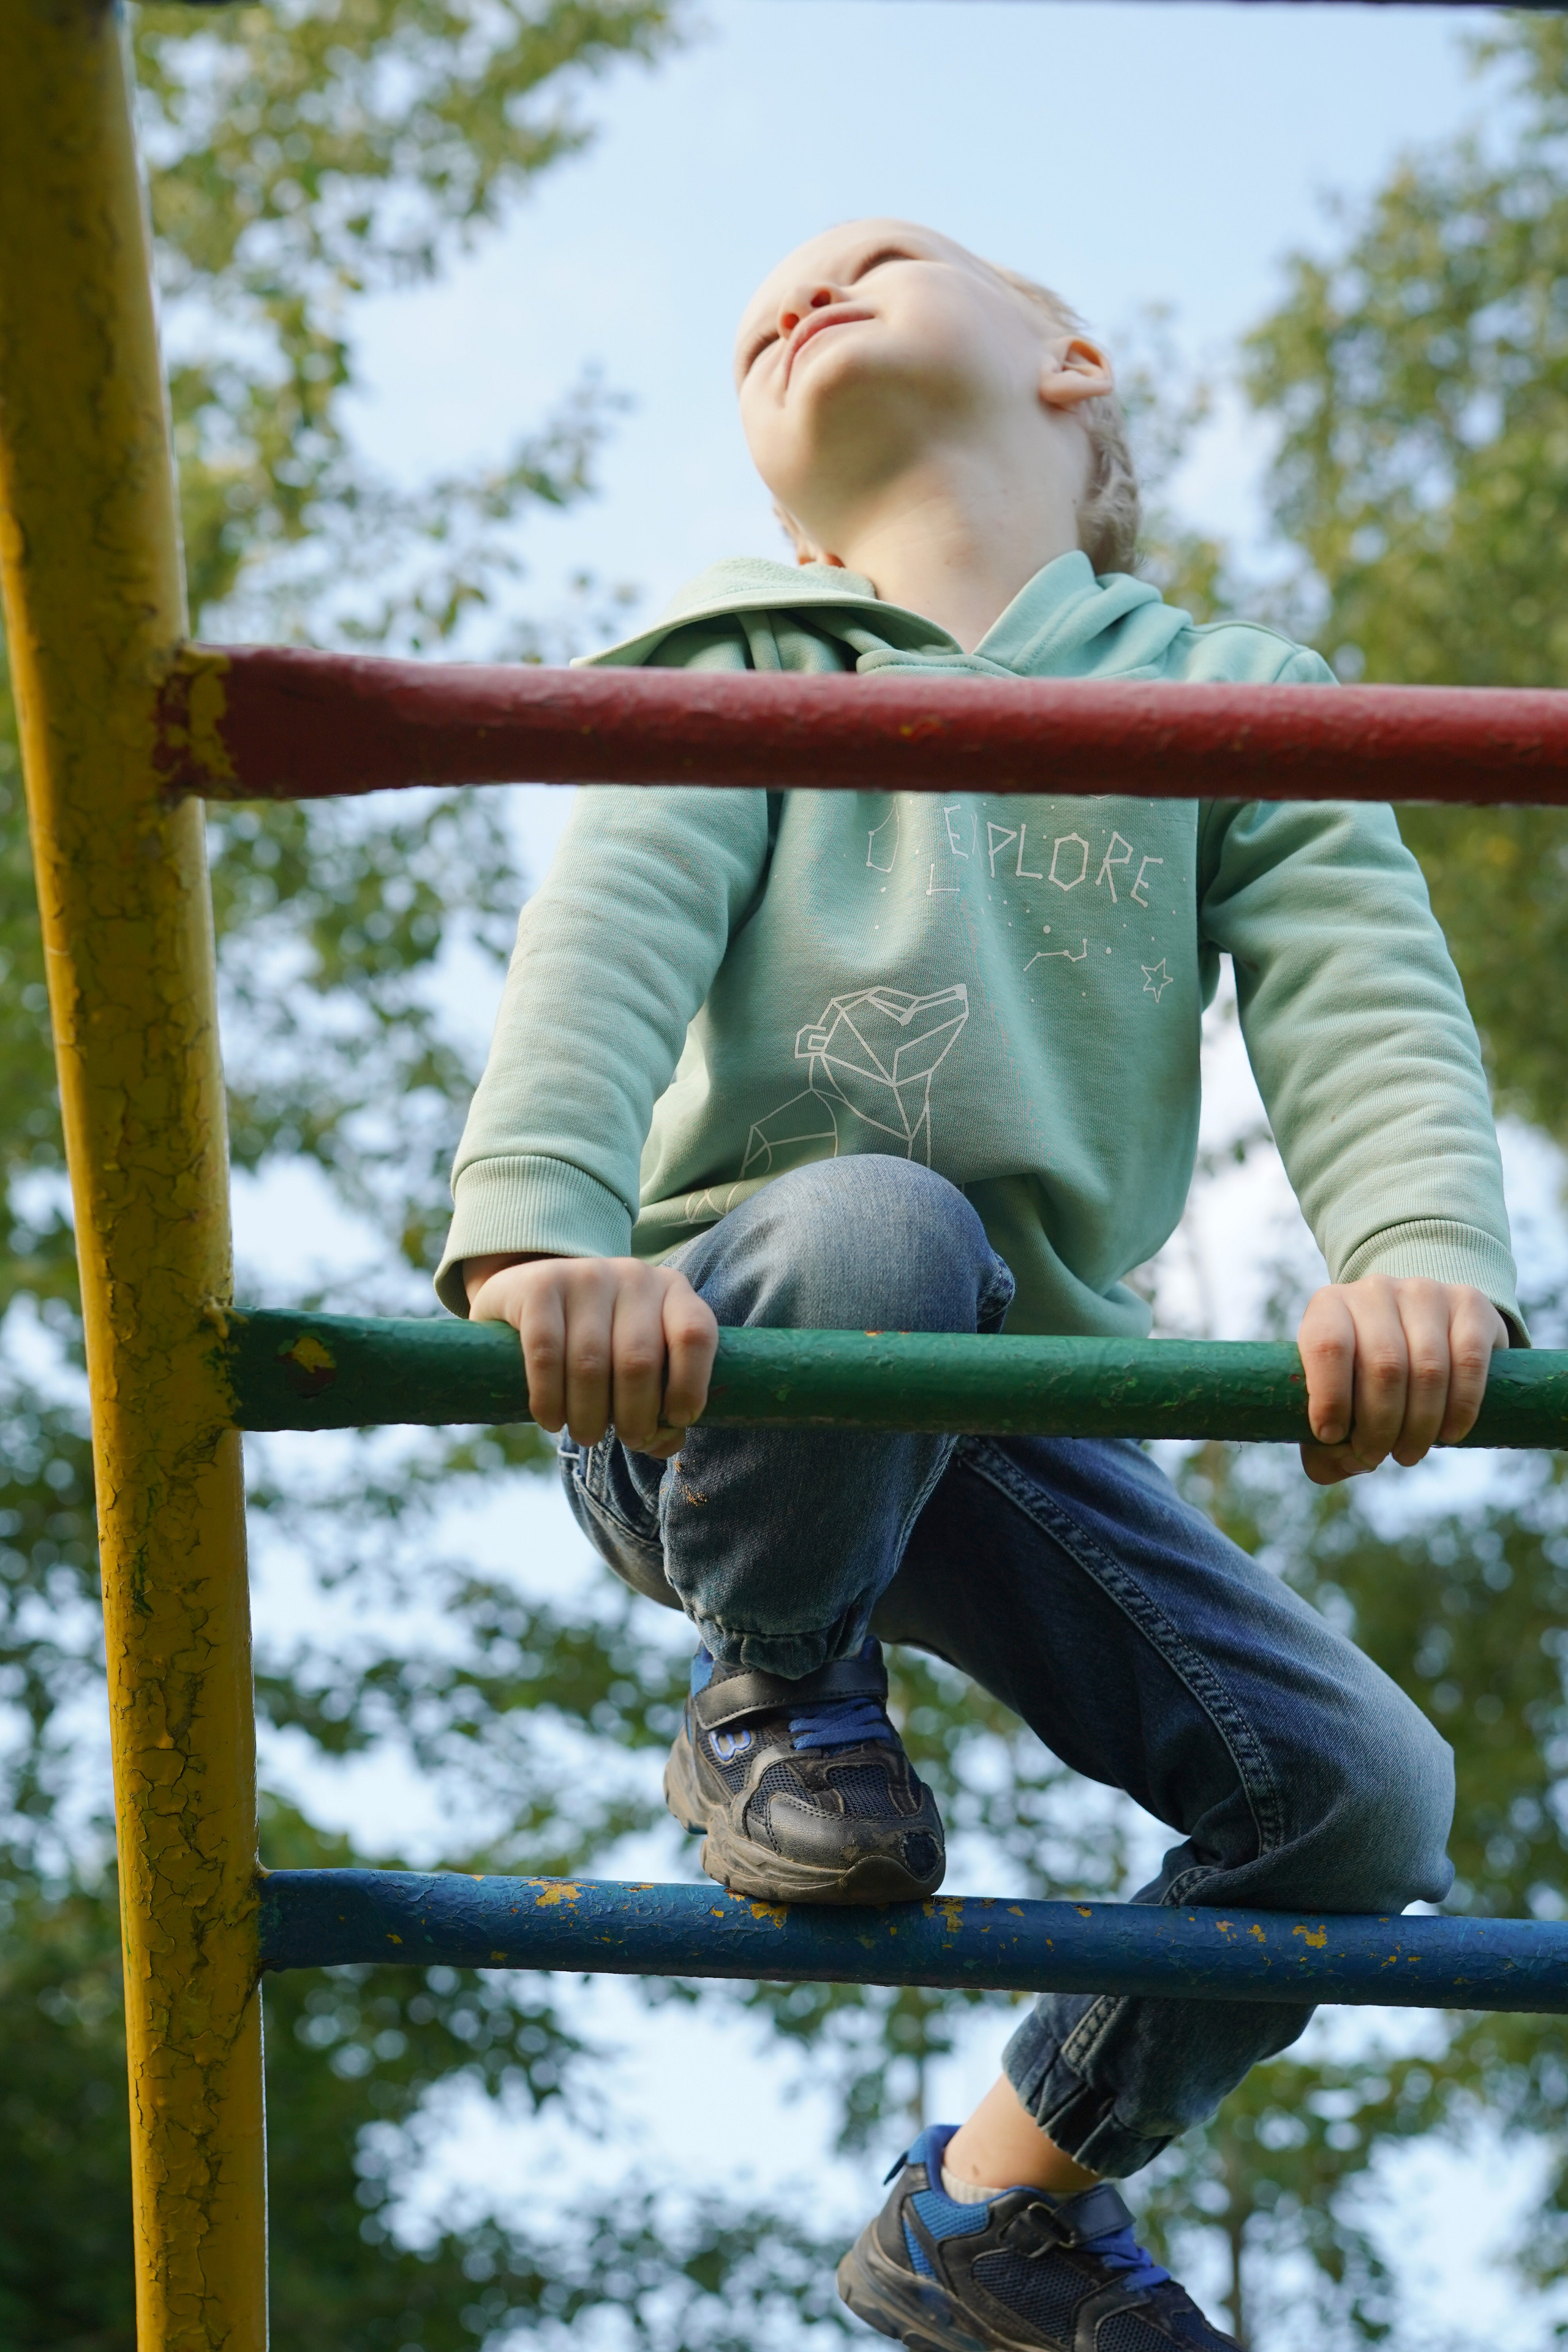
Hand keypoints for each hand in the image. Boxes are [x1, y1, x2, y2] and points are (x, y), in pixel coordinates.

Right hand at [464, 1253, 717, 1459]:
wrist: (534, 1291)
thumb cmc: (603, 1338)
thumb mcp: (640, 1358)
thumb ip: (661, 1402)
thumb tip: (667, 1444)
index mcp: (672, 1291)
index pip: (695, 1335)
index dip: (690, 1387)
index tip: (675, 1421)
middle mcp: (634, 1277)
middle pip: (639, 1361)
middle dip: (634, 1417)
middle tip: (626, 1440)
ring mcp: (586, 1275)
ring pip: (590, 1364)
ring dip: (589, 1416)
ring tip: (585, 1436)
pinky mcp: (542, 1285)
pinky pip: (546, 1353)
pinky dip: (548, 1399)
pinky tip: (551, 1421)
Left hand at [1296, 1276, 1506, 1485]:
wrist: (1415, 1328)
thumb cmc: (1360, 1379)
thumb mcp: (1331, 1404)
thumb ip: (1324, 1446)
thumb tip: (1349, 1460)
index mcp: (1329, 1306)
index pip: (1327, 1345)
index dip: (1330, 1398)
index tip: (1333, 1437)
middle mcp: (1375, 1290)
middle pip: (1384, 1366)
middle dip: (1379, 1426)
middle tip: (1376, 1456)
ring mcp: (1425, 1292)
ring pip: (1428, 1369)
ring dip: (1419, 1426)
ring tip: (1408, 1453)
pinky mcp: (1469, 1303)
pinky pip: (1469, 1362)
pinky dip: (1461, 1408)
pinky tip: (1450, 1434)